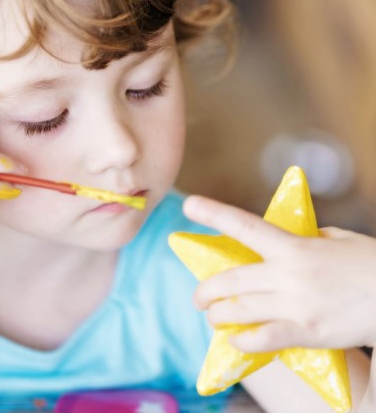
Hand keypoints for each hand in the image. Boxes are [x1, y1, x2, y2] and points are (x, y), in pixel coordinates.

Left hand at [183, 195, 375, 351]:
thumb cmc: (368, 263)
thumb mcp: (335, 239)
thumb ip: (304, 240)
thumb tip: (284, 242)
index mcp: (293, 246)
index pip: (245, 226)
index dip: (214, 214)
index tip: (188, 205)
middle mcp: (288, 274)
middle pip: (230, 281)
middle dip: (206, 291)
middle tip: (199, 298)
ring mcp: (296, 304)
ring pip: (239, 310)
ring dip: (219, 316)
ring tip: (214, 318)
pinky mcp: (308, 332)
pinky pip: (263, 339)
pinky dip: (243, 341)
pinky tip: (236, 340)